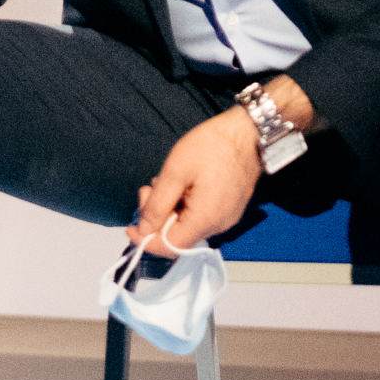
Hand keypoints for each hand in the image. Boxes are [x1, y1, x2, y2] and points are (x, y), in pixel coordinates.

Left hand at [128, 109, 261, 250]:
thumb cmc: (213, 146)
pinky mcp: (230, 209)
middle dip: (156, 218)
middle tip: (147, 190)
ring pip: (188, 227)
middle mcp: (219, 225)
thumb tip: (144, 230)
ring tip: (164, 183)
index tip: (131, 227)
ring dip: (170, 210)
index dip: (146, 240)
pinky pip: (201, 218)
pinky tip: (181, 185)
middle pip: (178, 237)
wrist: (248, 132)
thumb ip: (157, 205)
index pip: (169, 247)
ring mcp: (227, 218)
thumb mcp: (175, 172)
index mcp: (205, 219)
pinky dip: (185, 207)